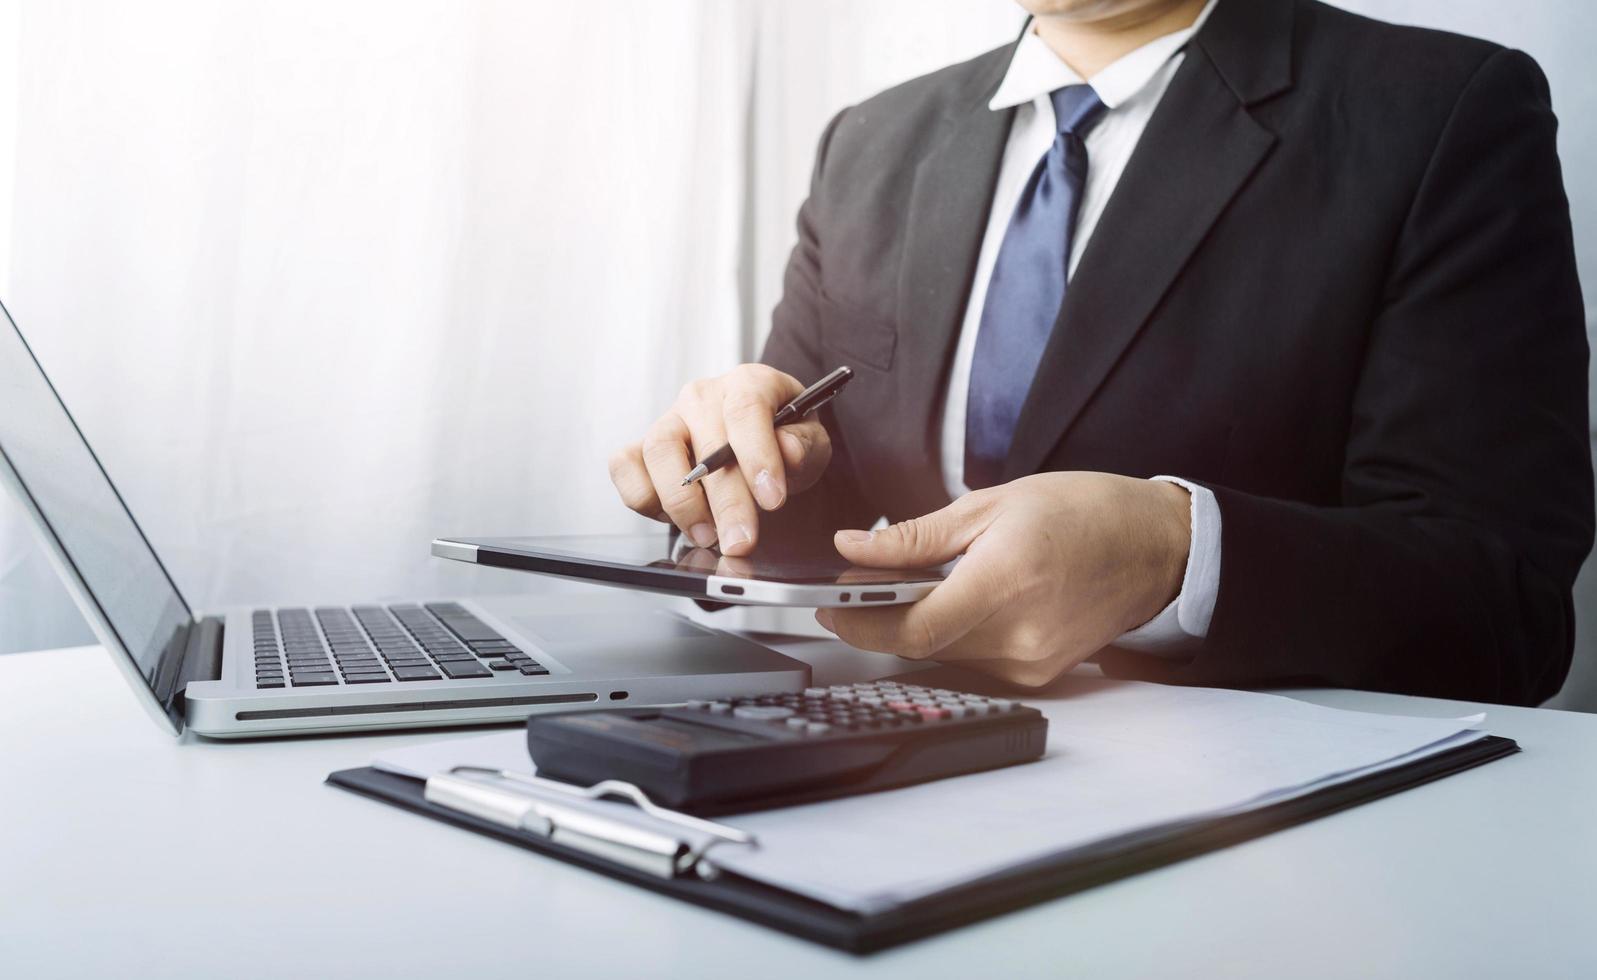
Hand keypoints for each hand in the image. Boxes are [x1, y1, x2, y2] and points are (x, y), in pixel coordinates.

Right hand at [608, 364, 831, 555]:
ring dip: (683, 504)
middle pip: (706, 444)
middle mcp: (702, 397)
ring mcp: (668, 419)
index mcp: (748, 383)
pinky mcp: (641, 447)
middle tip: (741, 541)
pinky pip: (625, 467)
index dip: (758, 456)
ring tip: (708, 536)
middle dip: (726, 502)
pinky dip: (644, 498)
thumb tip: (788, 451)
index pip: (747, 410)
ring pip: (658, 452)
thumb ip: (803, 445)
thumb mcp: (810, 440)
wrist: (756, 444)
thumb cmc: (782, 439)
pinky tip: (676, 519)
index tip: (772, 499)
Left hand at [815, 472, 1191, 686]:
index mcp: (1004, 582)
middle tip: (863, 583)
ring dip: (918, 624)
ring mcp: (1031, 662)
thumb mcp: (992, 504)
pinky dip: (954, 632)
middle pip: (920, 645)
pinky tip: (962, 600)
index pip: (910, 629)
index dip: (858, 624)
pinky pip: (974, 659)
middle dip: (880, 618)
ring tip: (917, 583)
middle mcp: (1018, 635)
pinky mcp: (1039, 673)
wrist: (1156, 547)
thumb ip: (916, 536)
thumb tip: (852, 549)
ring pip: (944, 654)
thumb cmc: (1084, 512)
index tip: (829, 606)